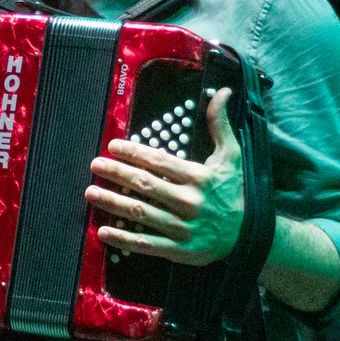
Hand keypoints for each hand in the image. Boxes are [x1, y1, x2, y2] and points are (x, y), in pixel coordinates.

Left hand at [86, 87, 244, 264]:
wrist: (248, 235)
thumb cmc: (233, 191)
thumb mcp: (231, 156)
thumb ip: (220, 124)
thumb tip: (221, 91)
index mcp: (198, 177)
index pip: (159, 161)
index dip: (134, 152)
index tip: (113, 146)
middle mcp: (189, 201)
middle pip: (145, 185)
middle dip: (117, 173)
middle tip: (96, 164)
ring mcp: (183, 228)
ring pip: (141, 213)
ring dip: (113, 202)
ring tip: (91, 191)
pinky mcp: (179, 250)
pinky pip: (147, 244)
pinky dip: (124, 239)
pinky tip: (103, 231)